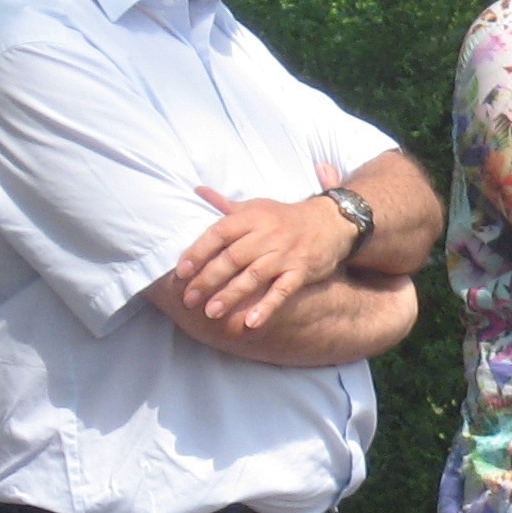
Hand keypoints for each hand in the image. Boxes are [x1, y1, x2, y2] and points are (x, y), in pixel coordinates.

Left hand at [177, 179, 359, 326]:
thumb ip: (225, 205)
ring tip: (211, 312)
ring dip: (231, 295)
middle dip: (208, 279)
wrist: (330, 222)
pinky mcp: (301, 271)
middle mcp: (267, 235)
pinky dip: (267, 307)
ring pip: (254, 276)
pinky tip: (251, 322)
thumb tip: (198, 190)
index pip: (218, 234)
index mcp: (251, 217)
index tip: (181, 271)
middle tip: (189, 299)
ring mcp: (285, 254)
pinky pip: (282, 291)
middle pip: (232, 258)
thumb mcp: (256, 206)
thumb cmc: (285, 217)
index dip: (198, 252)